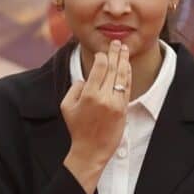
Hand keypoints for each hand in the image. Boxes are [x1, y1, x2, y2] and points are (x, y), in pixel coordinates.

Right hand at [61, 40, 130, 193]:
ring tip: (124, 50)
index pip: (100, 67)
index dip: (102, 56)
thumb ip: (75, 88)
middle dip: (115, 53)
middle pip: (113, 69)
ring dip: (124, 61)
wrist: (91, 150)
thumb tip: (86, 77)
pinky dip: (127, 76)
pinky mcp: (123, 110)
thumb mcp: (66, 106)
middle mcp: (104, 97)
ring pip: (122, 77)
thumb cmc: (77, 128)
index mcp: (89, 94)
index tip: (102, 51)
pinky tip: (127, 67)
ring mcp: (116, 103)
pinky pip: (126, 88)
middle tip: (117, 42)